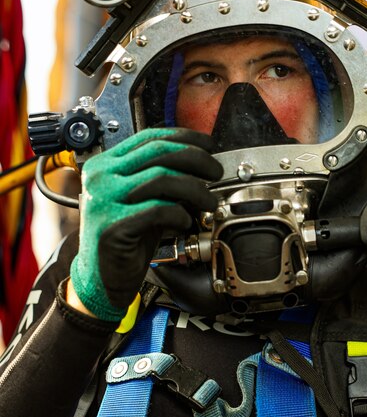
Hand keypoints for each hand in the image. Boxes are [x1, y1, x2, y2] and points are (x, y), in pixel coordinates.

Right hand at [70, 128, 221, 320]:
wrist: (102, 278)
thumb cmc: (126, 240)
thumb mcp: (145, 202)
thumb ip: (163, 182)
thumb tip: (200, 166)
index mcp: (106, 165)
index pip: (149, 138)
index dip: (185, 138)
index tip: (208, 146)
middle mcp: (100, 176)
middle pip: (158, 153)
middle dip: (196, 159)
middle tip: (215, 172)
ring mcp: (103, 199)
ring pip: (162, 178)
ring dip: (194, 189)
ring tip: (208, 203)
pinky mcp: (112, 224)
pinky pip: (158, 209)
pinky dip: (180, 214)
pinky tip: (185, 222)